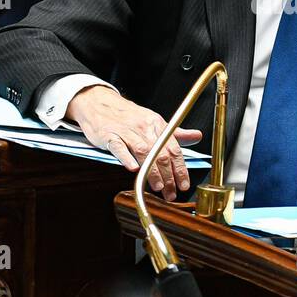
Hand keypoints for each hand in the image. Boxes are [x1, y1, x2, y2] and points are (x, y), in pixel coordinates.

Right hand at [66, 85, 202, 201]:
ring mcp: (126, 131)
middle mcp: (144, 127)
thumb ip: (175, 132)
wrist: (99, 103)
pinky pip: (119, 147)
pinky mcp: (109, 135)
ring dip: (152, 171)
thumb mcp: (153, 121)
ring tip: (158, 187)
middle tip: (171, 193)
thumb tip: (197, 136)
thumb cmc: (128, 115)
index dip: (180, 169)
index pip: (174, 149)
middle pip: (161, 153)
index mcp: (157, 124)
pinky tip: (134, 169)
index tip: (184, 185)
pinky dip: (127, 158)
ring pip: (144, 152)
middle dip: (168, 176)